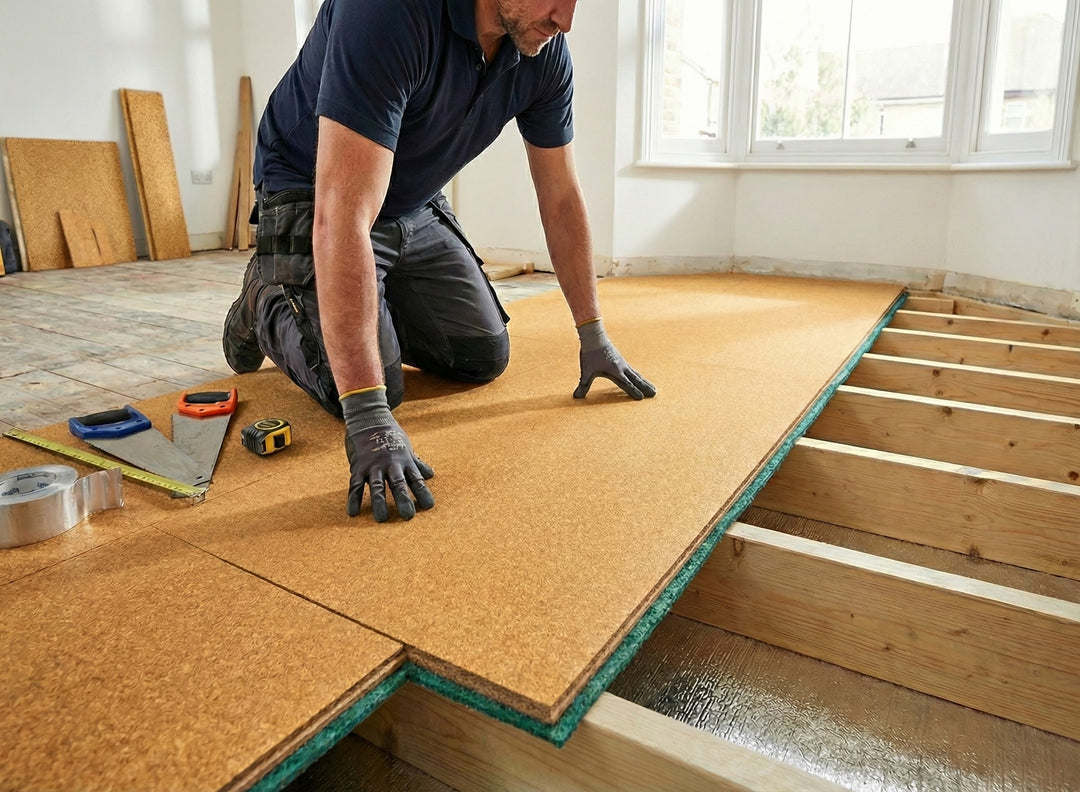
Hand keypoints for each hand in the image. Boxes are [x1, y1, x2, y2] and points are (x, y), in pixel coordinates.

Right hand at [341, 387, 434, 520]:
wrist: (369, 418)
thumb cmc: (390, 434)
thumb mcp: (406, 447)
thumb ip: (416, 463)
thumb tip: (430, 475)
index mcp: (404, 461)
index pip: (416, 479)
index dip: (423, 492)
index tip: (429, 506)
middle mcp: (391, 464)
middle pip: (398, 484)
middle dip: (403, 500)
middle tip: (408, 516)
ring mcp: (374, 465)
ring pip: (377, 486)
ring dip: (379, 503)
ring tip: (381, 519)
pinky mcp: (359, 466)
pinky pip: (355, 485)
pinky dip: (353, 499)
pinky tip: (353, 513)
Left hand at [573, 318, 656, 400]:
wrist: (594, 337)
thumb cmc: (590, 354)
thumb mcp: (586, 371)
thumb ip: (583, 385)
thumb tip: (576, 397)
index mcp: (615, 372)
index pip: (627, 384)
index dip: (633, 392)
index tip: (641, 398)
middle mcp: (622, 367)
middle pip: (636, 379)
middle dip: (645, 387)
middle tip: (654, 394)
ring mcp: (622, 363)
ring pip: (636, 374)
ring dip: (644, 382)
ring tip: (653, 388)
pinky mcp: (620, 359)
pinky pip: (632, 370)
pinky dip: (638, 375)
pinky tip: (639, 377)